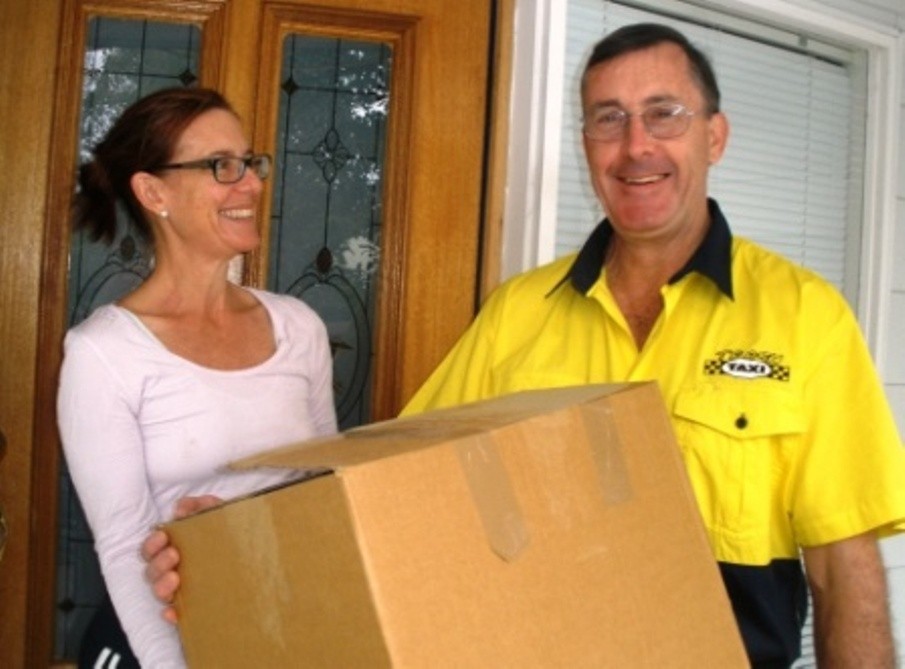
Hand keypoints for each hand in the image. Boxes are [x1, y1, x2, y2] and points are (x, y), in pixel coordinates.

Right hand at [141, 495, 221, 623]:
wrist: (261, 557)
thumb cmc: (233, 535)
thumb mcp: (220, 515)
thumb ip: (203, 506)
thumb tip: (182, 507)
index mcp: (176, 548)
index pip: (151, 550)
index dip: (152, 544)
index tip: (163, 536)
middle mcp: (174, 570)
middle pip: (152, 572)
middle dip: (158, 563)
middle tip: (174, 554)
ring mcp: (184, 590)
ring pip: (160, 593)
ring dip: (161, 586)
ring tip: (176, 577)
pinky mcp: (194, 608)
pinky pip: (176, 616)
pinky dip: (171, 615)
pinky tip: (174, 613)